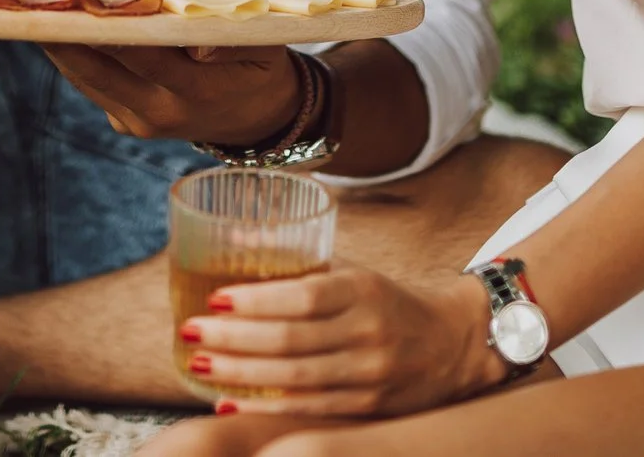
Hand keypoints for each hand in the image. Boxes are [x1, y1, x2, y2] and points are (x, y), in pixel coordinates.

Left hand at [42, 44, 300, 147]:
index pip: (142, 55)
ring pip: (85, 79)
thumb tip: (191, 34)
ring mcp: (136, 122)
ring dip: (57, 43)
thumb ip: (229, 37)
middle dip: (62, 35)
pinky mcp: (123, 122)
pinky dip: (73, 53)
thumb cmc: (261, 70)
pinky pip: (92, 84)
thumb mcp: (264, 48)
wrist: (259, 121)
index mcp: (194, 93)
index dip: (106, 26)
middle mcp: (157, 113)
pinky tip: (56, 23)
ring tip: (31, 4)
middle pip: (96, 71)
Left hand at [179, 266, 507, 416]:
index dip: (255, 300)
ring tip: (200, 364)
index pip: (303, 296)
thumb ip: (298, 259)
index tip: (214, 298)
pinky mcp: (367, 408)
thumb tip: (234, 234)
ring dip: (240, 374)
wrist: (453, 345)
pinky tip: (227, 404)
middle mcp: (367, 333)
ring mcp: (369, 375)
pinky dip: (264, 409)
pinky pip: (308, 410)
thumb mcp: (353, 272)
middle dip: (233, 338)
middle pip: (291, 341)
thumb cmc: (388, 303)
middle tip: (190, 331)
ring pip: (294, 380)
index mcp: (363, 290)